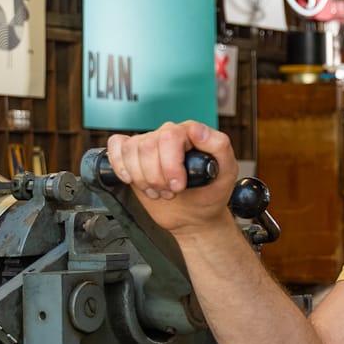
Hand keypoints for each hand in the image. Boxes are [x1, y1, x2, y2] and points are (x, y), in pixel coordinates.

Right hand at [104, 121, 236, 236]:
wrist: (194, 214)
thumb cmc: (210, 192)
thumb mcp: (227, 172)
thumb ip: (219, 146)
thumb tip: (198, 130)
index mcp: (191, 133)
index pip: (171, 136)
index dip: (170, 164)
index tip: (178, 185)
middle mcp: (168, 134)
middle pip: (148, 146)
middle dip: (157, 177)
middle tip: (171, 192)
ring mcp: (149, 143)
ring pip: (131, 151)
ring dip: (142, 178)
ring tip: (158, 190)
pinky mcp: (133, 155)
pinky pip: (116, 147)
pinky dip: (120, 165)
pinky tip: (133, 179)